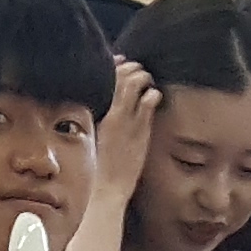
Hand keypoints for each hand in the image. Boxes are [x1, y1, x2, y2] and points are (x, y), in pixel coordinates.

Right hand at [89, 58, 157, 203]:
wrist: (106, 188)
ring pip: (135, 82)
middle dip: (132, 68)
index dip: (115, 65)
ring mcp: (125, 120)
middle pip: (120, 75)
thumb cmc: (101, 168)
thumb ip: (101, 120)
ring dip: (144, 77)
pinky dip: (154, 94)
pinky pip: (149, 101)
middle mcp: (109, 112)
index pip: (105, 77)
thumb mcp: (95, 138)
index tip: (121, 62)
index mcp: (96, 112)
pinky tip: (155, 98)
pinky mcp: (139, 130)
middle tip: (140, 72)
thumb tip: (109, 107)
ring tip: (148, 82)